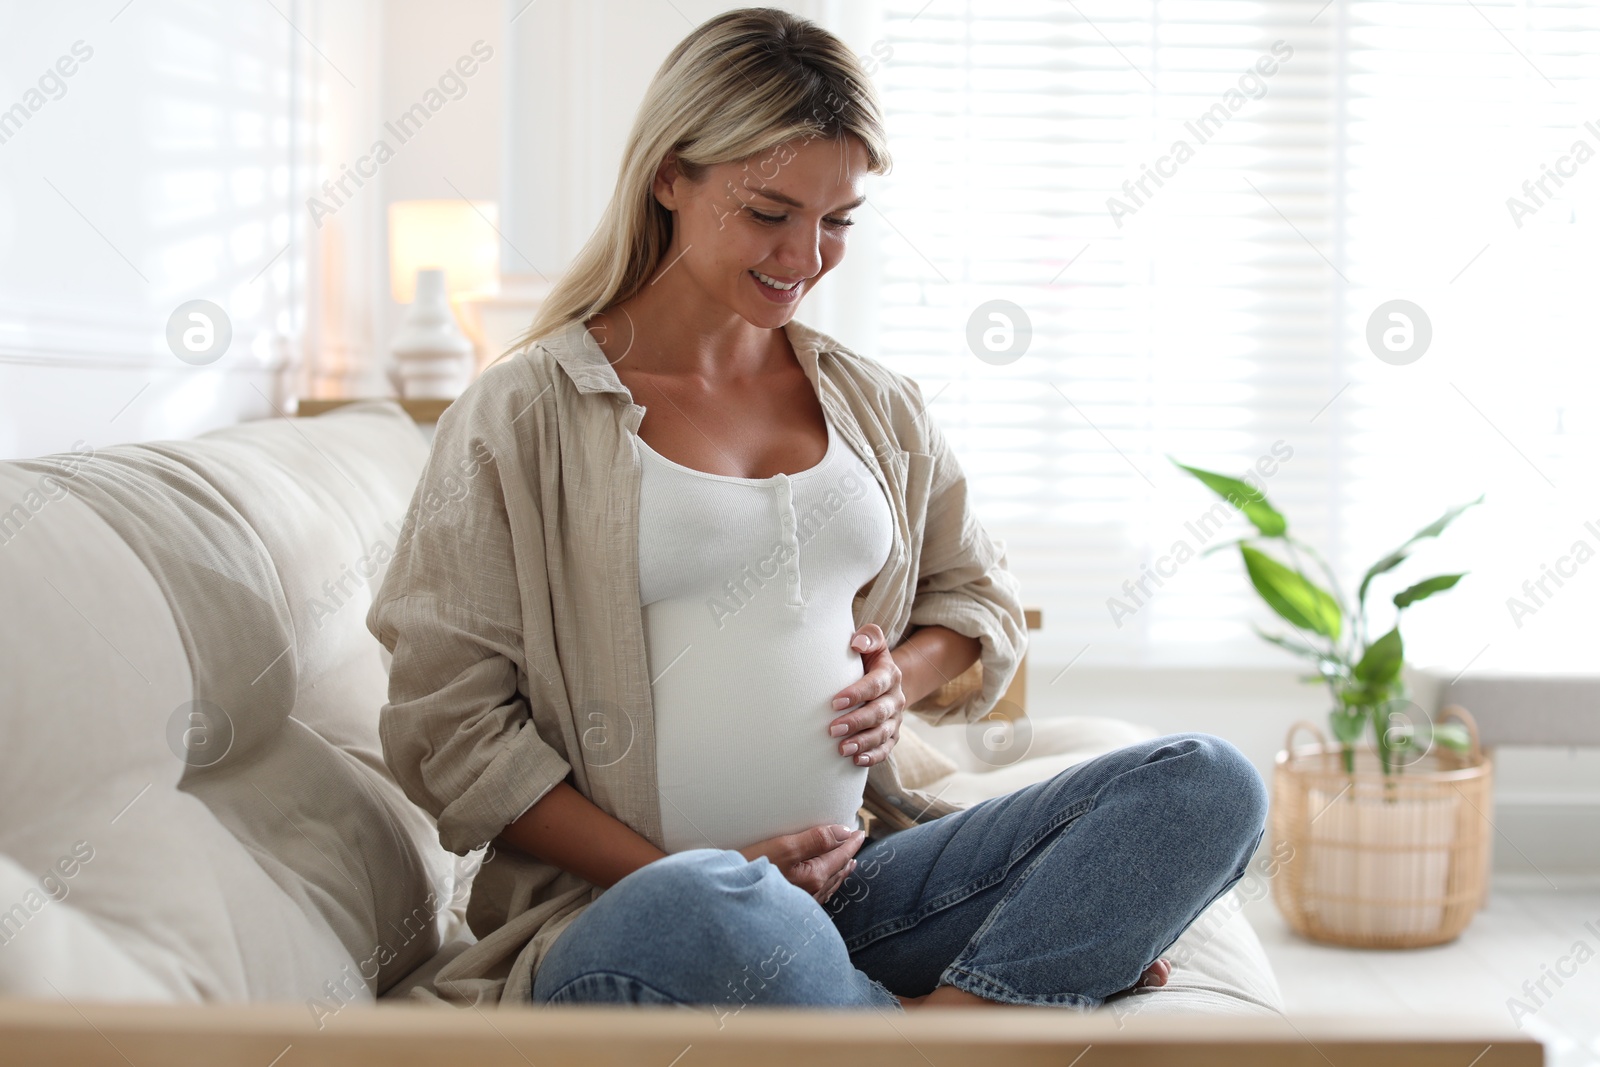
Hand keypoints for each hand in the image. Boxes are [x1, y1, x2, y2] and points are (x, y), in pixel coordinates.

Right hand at [739, 823, 866, 903]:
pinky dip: (826, 884)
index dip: (850, 842)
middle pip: (836, 871)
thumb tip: (844, 832)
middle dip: (847, 856)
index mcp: (814, 877)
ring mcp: (801, 904)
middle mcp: (811, 894)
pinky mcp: (789, 909)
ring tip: (847, 864)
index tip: (859, 832)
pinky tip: (822, 885)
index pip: (839, 856)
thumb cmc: (750, 871)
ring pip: (828, 885)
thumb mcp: (783, 847)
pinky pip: (817, 895)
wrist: (726, 903)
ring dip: (839, 871)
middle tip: (855, 843)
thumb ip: (816, 839)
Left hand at [828, 624, 904, 767]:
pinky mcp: (892, 734)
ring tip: (842, 749)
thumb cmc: (866, 658)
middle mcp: (896, 697)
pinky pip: (887, 748)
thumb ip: (868, 636)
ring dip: (863, 742)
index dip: (857, 694)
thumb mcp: (871, 642)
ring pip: (883, 734)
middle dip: (856, 722)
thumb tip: (856, 643)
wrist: (883, 678)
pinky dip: (874, 756)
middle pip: (879, 712)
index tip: (834, 702)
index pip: (876, 684)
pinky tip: (857, 761)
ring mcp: (895, 718)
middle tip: (832, 730)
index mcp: (890, 674)